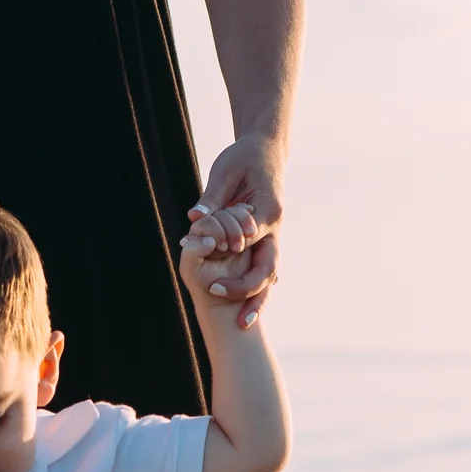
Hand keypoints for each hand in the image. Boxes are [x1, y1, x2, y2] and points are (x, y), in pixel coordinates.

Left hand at [185, 134, 284, 329]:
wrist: (266, 148)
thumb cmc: (243, 157)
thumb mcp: (224, 173)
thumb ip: (211, 199)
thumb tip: (195, 219)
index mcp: (267, 210)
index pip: (249, 243)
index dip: (231, 266)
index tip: (215, 284)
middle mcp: (275, 226)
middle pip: (267, 268)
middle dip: (252, 293)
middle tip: (238, 318)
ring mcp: (274, 233)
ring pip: (269, 272)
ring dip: (258, 298)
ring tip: (244, 323)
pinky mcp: (267, 237)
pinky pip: (263, 266)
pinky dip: (256, 287)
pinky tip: (248, 310)